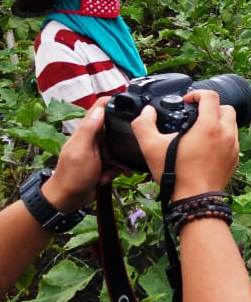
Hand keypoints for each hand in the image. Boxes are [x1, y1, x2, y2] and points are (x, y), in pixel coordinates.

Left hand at [42, 97, 117, 212]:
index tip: (131, 102)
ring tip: (113, 168)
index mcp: (85, 131)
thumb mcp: (81, 151)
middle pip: (114, 127)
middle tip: (128, 146)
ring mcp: (98, 151)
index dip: (113, 101)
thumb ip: (89, 129)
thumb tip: (100, 108)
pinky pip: (117, 160)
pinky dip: (117, 168)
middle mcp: (92, 138)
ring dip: (119, 158)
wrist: (67, 200)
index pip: (100, 108)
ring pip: (118, 145)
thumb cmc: (72, 176)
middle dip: (123, 137)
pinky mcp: (103, 162)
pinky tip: (110, 176)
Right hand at [131, 90, 239, 200]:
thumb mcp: (151, 147)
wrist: (195, 199)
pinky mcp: (235, 158)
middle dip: (211, 107)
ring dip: (218, 121)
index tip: (187, 101)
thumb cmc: (176, 174)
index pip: (211, 96)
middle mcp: (226, 133)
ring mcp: (233, 146)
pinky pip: (233, 140)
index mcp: (209, 126)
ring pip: (231, 123)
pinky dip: (223, 137)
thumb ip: (144, 125)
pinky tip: (208, 146)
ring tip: (201, 130)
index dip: (197, 93)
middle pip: (225, 107)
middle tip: (195, 115)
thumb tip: (147, 112)